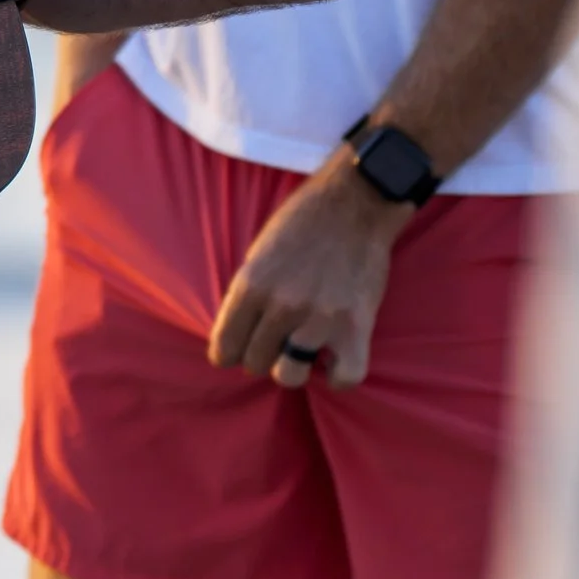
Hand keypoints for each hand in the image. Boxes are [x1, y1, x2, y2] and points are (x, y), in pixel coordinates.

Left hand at [210, 159, 403, 391]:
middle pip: (255, 362)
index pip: (223, 348)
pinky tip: (335, 361)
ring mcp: (318, 318)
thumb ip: (248, 294)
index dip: (230, 352)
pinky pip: (344, 377)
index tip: (239, 349)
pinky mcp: (355, 325)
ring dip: (293, 367)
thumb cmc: (303, 222)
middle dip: (263, 354)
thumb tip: (237, 334)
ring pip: (289, 376)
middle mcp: (280, 305)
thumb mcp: (259, 252)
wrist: (355, 201)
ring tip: (301, 351)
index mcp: (251, 285)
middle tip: (278, 340)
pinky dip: (339, 376)